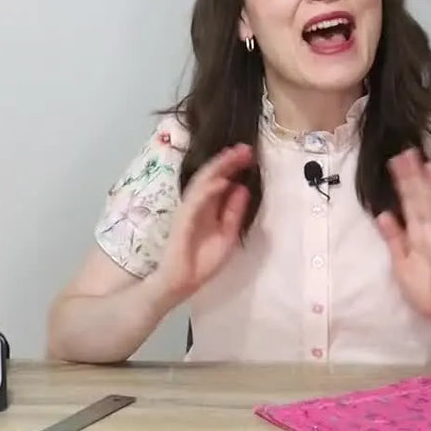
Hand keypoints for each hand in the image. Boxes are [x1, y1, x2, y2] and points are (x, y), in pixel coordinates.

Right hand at [150, 144, 253, 301]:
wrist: (182, 282)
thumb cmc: (203, 262)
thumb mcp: (228, 235)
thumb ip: (234, 212)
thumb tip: (243, 188)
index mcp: (210, 207)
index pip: (222, 181)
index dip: (234, 167)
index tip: (249, 154)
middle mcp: (199, 204)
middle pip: (213, 177)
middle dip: (229, 161)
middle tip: (245, 148)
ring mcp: (190, 209)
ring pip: (204, 182)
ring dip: (219, 167)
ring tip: (234, 155)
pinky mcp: (183, 218)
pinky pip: (196, 200)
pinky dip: (208, 189)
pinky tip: (222, 180)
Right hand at [376, 148, 430, 330]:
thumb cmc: (421, 291)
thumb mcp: (402, 270)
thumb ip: (394, 241)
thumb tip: (383, 214)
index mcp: (420, 237)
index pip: (410, 202)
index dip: (405, 180)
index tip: (397, 160)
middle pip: (425, 196)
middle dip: (417, 173)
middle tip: (408, 152)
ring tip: (427, 162)